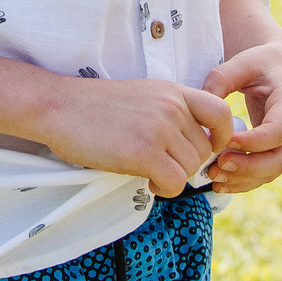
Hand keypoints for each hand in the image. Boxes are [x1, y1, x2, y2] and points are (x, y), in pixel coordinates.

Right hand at [38, 79, 233, 197]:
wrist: (59, 107)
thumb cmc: (95, 107)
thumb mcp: (143, 96)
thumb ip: (170, 112)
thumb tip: (194, 145)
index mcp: (173, 91)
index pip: (222, 113)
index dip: (221, 137)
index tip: (204, 148)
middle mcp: (172, 107)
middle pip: (204, 150)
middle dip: (186, 164)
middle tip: (160, 165)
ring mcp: (159, 129)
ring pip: (191, 169)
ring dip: (173, 177)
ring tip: (148, 171)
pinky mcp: (143, 153)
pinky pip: (175, 183)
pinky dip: (164, 189)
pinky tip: (145, 180)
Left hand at [202, 39, 281, 192]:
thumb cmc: (260, 63)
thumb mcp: (241, 63)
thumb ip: (220, 80)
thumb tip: (200, 110)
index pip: (277, 131)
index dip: (251, 142)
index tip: (225, 140)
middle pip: (278, 159)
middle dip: (247, 168)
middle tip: (217, 166)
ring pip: (272, 172)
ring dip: (243, 179)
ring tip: (213, 177)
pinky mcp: (281, 152)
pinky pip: (266, 174)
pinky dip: (244, 182)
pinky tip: (220, 184)